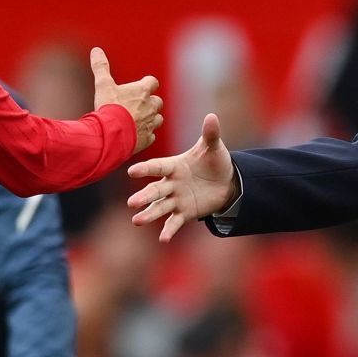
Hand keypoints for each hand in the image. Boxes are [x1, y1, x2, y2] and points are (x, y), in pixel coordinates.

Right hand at [90, 46, 161, 153]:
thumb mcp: (102, 85)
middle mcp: (150, 107)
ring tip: (139, 120)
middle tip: (139, 105)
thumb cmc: (108, 108)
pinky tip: (136, 135)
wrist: (110, 135)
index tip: (143, 85)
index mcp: (142, 91)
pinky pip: (151, 136)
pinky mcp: (147, 139)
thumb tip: (96, 50)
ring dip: (151, 118)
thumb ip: (101, 67)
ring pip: (158, 119)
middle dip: (151, 102)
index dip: (148, 84)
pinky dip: (145, 135)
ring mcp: (150, 124)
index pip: (153, 82)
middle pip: (158, 102)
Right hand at [126, 113, 237, 242]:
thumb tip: (212, 116)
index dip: (146, 169)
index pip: (158, 167)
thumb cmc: (215, 161)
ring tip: (137, 221)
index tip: (132, 172)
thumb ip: (210, 134)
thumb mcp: (213, 147)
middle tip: (132, 203)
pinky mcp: (184, 212)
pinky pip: (174, 222)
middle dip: (144, 197)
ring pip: (160, 207)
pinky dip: (169, 230)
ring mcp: (176, 199)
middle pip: (155, 190)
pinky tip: (163, 240)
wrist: (225, 181)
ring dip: (149, 214)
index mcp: (175, 166)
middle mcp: (171, 183)